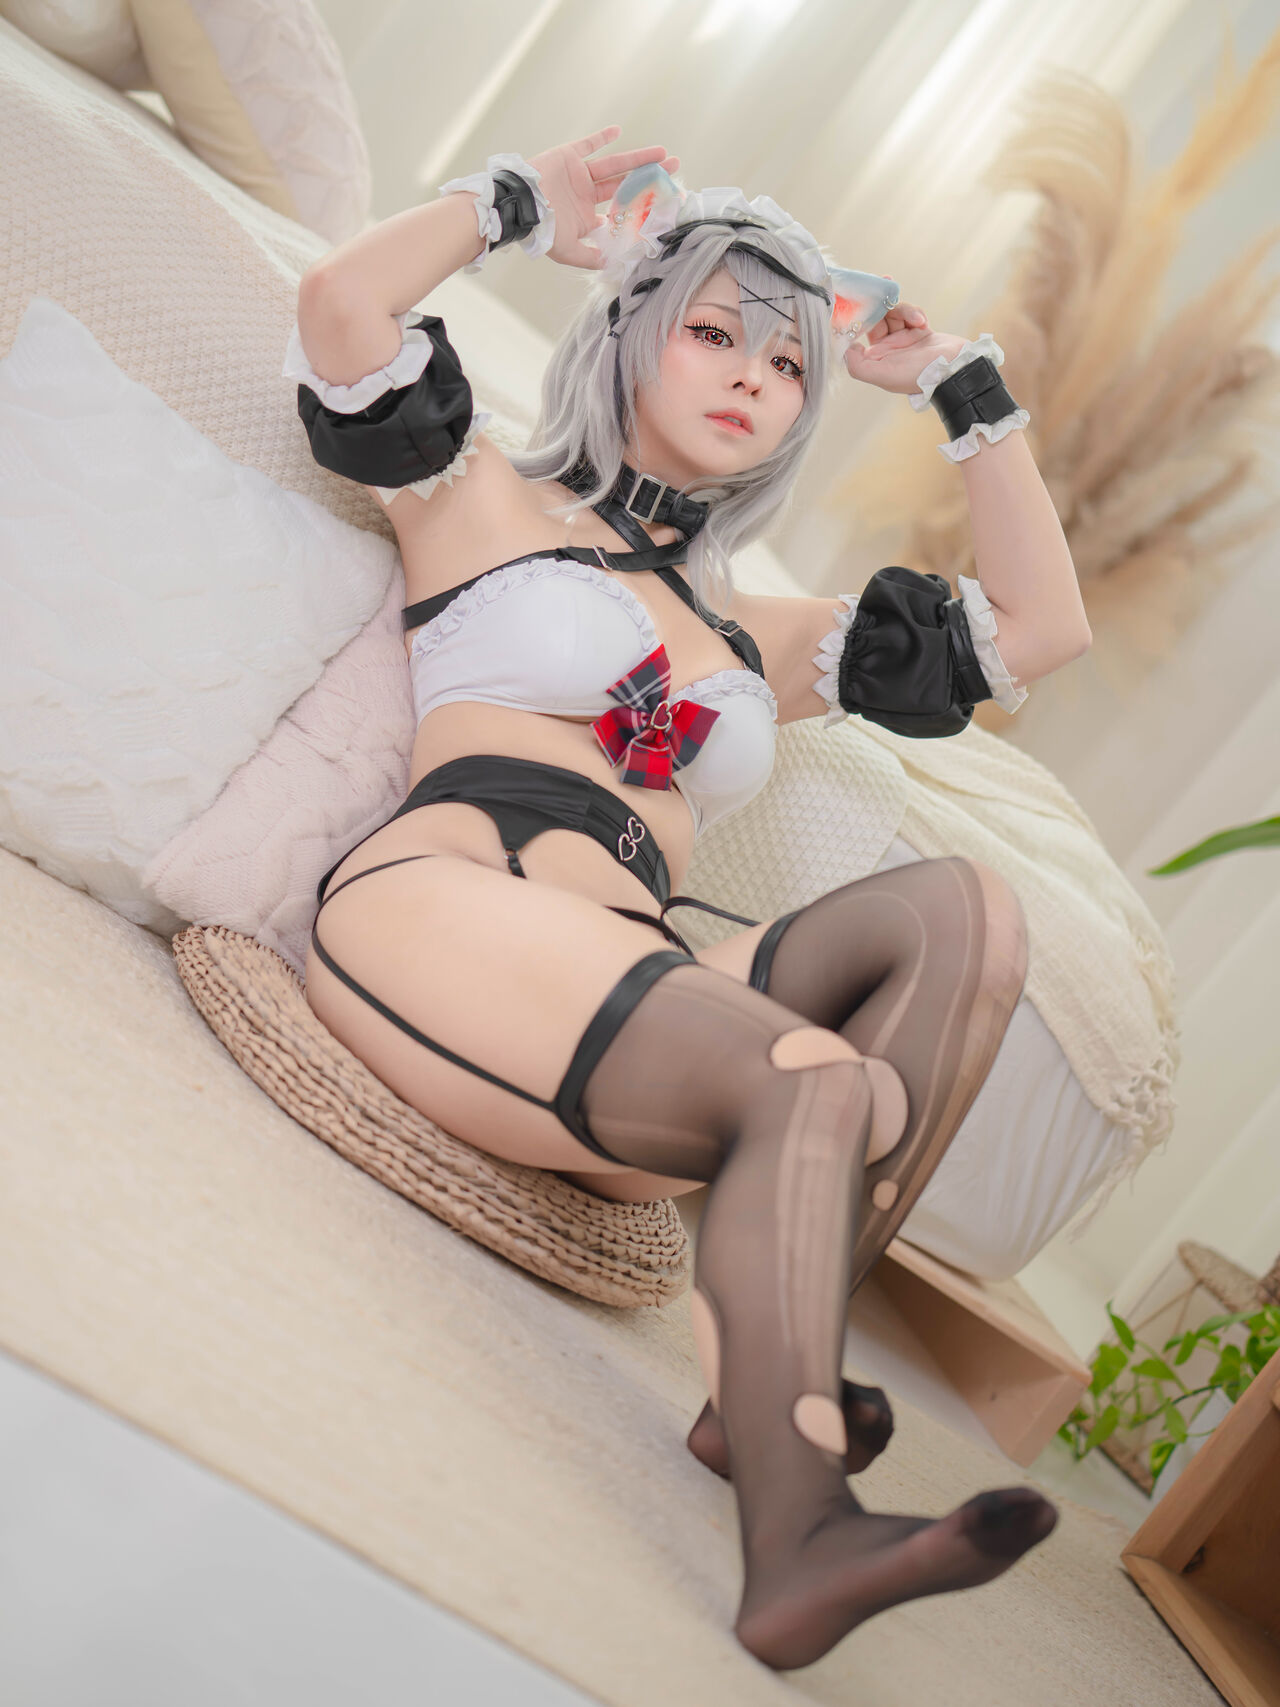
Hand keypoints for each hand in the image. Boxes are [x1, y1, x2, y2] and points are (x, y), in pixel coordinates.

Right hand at [528, 126, 679, 270]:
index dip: (639, 209)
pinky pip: (588, 144)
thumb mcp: (569, 251)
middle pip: (624, 185)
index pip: (618, 212)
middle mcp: (586, 195)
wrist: (519, 205)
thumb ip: (592, 257)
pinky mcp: (569, 156)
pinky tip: (618, 131)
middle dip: (649, 178)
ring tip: (662, 153)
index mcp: (587, 216)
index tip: (662, 205)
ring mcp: (579, 175)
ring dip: (638, 158)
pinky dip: (602, 137)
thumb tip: (614, 264)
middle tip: (673, 170)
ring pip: (615, 165)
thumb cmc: (542, 230)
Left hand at [843, 279, 965, 395]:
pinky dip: (915, 314)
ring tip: (918, 320)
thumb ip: (858, 366)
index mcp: (875, 360)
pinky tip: (923, 322)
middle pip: (875, 318)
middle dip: (877, 304)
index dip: (855, 317)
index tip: (854, 301)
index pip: (858, 335)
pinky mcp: (919, 330)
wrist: (954, 368)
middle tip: (882, 285)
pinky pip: (911, 313)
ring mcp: (903, 339)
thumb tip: (846, 348)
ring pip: (894, 313)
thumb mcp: (883, 375)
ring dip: (904, 311)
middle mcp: (887, 349)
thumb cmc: (919, 375)